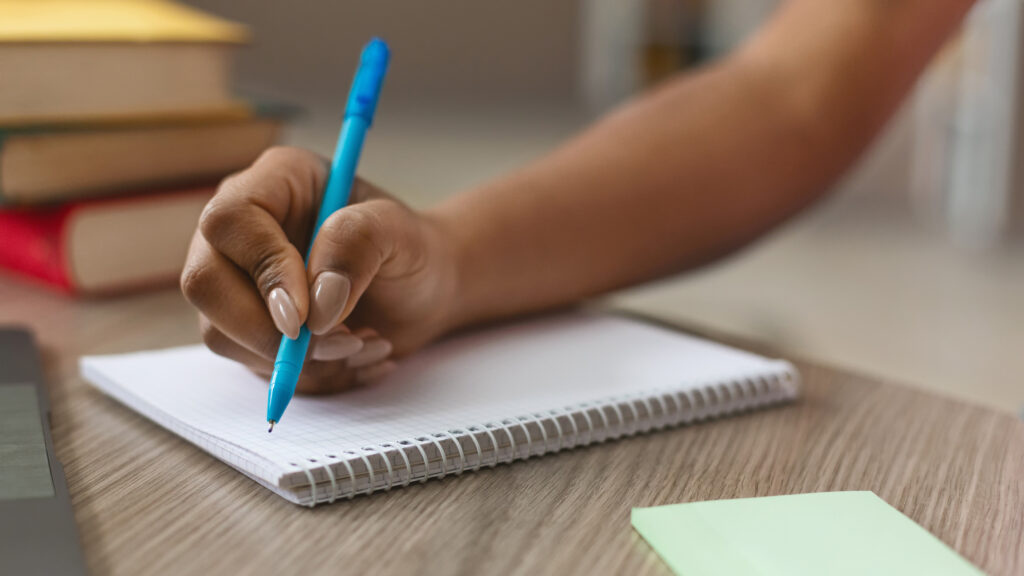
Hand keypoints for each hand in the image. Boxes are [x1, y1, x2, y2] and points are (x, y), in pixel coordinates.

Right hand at [181, 147, 458, 392]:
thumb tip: (315, 306)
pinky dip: (309, 375)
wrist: (425, 289)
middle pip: (205, 283)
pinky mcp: (249, 327)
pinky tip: (354, 356)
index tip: (306, 314)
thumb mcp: (399, 232)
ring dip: (298, 359)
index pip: (230, 222)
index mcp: (275, 183)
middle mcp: (244, 230)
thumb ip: (356, 246)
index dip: (263, 271)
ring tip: (363, 342)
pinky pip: (252, 365)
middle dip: (269, 331)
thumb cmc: (410, 248)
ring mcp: (239, 281)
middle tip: (341, 341)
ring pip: (222, 334)